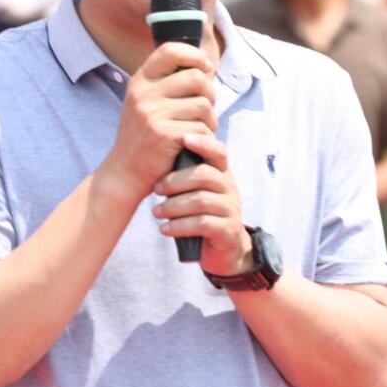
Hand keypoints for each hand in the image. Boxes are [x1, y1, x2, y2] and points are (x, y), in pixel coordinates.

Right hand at [98, 42, 216, 203]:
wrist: (125, 172)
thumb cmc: (143, 136)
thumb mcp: (145, 103)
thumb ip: (166, 83)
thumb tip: (204, 64)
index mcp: (140, 81)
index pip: (170, 50)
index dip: (194, 55)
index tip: (205, 67)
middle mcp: (143, 94)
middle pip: (196, 78)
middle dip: (209, 93)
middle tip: (206, 108)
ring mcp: (152, 114)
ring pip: (203, 105)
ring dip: (210, 119)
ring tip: (200, 128)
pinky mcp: (164, 135)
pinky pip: (202, 128)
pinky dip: (205, 138)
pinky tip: (194, 144)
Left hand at [150, 132, 252, 277]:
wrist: (222, 249)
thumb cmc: (200, 214)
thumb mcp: (194, 192)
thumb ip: (183, 175)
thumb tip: (155, 156)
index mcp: (221, 174)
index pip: (218, 152)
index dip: (203, 143)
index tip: (184, 138)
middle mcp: (229, 188)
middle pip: (204, 175)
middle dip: (175, 181)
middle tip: (155, 189)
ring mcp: (231, 209)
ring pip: (200, 200)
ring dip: (173, 206)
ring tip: (156, 213)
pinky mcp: (228, 230)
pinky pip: (203, 224)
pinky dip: (179, 226)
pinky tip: (165, 229)